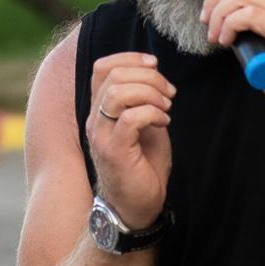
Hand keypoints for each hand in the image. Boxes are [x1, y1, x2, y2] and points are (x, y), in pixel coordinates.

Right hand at [85, 52, 173, 228]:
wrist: (136, 207)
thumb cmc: (142, 167)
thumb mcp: (144, 125)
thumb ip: (143, 100)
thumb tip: (154, 72)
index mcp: (100, 110)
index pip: (102, 67)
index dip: (130, 58)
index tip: (155, 66)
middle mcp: (95, 120)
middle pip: (113, 76)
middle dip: (148, 76)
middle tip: (169, 93)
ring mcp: (101, 136)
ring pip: (118, 93)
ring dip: (150, 93)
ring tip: (166, 107)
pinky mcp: (114, 151)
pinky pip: (130, 118)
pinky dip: (152, 113)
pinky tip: (163, 122)